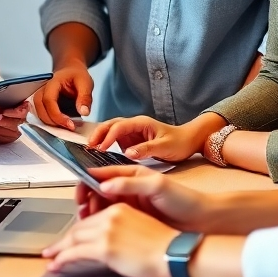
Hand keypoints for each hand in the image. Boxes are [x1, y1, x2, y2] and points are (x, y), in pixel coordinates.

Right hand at [32, 64, 93, 130]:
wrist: (71, 70)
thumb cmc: (77, 75)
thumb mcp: (86, 82)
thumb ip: (85, 97)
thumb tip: (84, 112)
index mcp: (53, 82)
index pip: (49, 100)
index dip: (57, 115)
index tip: (70, 125)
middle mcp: (43, 90)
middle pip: (39, 108)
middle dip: (52, 121)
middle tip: (68, 128)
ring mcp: (41, 97)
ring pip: (37, 113)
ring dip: (49, 123)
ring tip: (65, 128)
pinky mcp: (43, 104)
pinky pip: (41, 114)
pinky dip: (49, 122)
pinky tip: (61, 125)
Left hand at [42, 202, 176, 276]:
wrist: (174, 253)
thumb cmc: (164, 246)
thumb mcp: (140, 227)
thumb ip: (122, 228)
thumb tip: (111, 241)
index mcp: (119, 208)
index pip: (90, 219)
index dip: (76, 230)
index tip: (68, 238)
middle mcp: (110, 216)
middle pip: (79, 228)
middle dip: (63, 240)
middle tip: (53, 249)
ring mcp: (106, 231)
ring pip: (73, 239)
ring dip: (59, 249)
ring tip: (51, 257)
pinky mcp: (104, 248)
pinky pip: (75, 253)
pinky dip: (62, 259)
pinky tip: (56, 264)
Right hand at [74, 165, 216, 229]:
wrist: (201, 221)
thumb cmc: (184, 199)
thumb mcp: (158, 186)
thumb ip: (131, 183)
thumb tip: (105, 185)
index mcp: (133, 173)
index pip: (103, 173)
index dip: (88, 180)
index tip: (79, 192)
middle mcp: (128, 186)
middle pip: (98, 189)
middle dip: (86, 198)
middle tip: (81, 210)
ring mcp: (130, 203)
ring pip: (102, 204)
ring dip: (91, 211)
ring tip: (87, 220)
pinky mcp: (132, 219)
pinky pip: (110, 218)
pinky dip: (100, 222)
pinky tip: (97, 229)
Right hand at [89, 112, 222, 161]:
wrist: (189, 141)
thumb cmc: (179, 142)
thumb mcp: (165, 147)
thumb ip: (146, 149)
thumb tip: (127, 153)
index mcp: (141, 123)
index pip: (120, 127)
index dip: (108, 137)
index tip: (101, 149)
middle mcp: (134, 125)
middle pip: (111, 125)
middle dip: (98, 133)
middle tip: (88, 146)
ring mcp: (132, 132)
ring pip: (111, 131)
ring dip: (100, 138)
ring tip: (90, 149)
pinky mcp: (132, 140)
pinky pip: (116, 140)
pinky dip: (106, 144)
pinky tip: (100, 153)